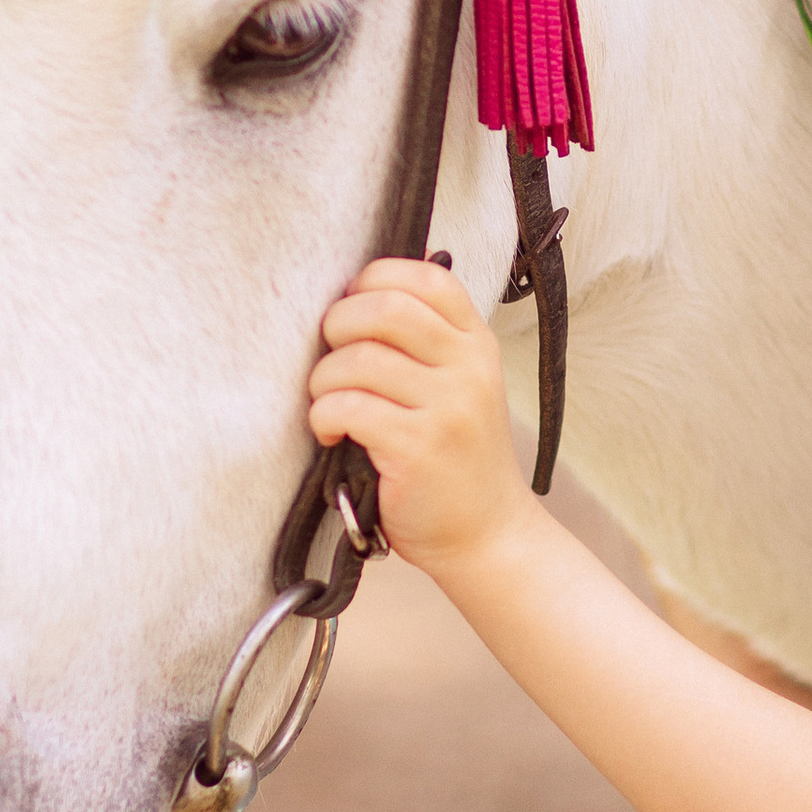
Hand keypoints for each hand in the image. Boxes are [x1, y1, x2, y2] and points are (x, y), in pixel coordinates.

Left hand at [307, 258, 533, 575]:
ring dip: (323, 380)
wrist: (488, 534)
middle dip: (338, 324)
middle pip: (386, 307)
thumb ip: (426, 344)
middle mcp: (468, 368)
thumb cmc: (458, 461)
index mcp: (476, 344)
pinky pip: (349, 407)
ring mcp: (448, 407)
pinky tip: (331, 434)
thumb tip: (359, 296)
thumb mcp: (461, 387)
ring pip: (359, 358)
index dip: (375, 279)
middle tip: (330, 356)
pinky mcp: (418, 446)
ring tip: (327, 403)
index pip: (427, 277)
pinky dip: (324, 417)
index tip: (352, 308)